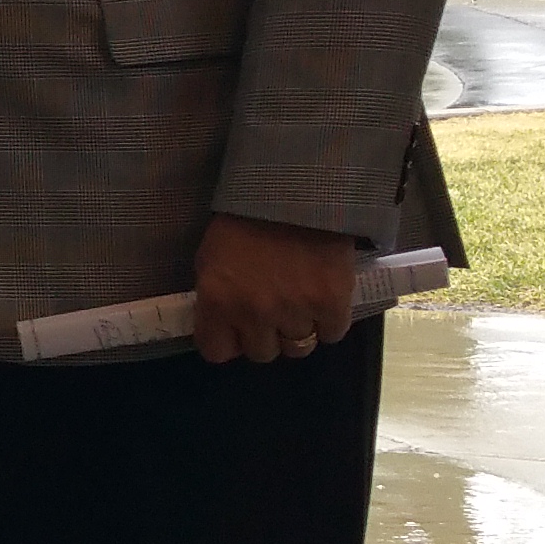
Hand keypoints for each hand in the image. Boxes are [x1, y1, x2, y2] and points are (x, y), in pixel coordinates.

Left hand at [191, 212, 361, 364]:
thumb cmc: (247, 219)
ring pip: (298, 347)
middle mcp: (253, 313)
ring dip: (299, 330)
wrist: (297, 190)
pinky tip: (325, 301)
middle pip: (261, 353)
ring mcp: (294, 311)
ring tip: (301, 304)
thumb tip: (224, 327)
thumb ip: (216, 297)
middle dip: (266, 335)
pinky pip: (331, 333)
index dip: (229, 342)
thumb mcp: (213, 257)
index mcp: (216, 301)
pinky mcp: (331, 304)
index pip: (217, 351)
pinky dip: (330, 321)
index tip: (237, 331)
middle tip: (273, 310)